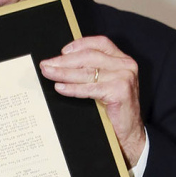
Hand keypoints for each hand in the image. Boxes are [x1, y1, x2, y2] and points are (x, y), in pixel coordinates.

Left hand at [40, 36, 145, 168]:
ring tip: (48, 73)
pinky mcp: (120, 91)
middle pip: (89, 57)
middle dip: (64, 61)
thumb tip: (63, 66)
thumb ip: (94, 72)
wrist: (129, 133)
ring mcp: (124, 77)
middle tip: (46, 65)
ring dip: (64, 73)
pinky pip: (90, 88)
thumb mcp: (106, 85)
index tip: (62, 51)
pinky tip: (60, 88)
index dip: (80, 44)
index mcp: (122, 60)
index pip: (100, 43)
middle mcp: (125, 65)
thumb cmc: (114, 110)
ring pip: (87, 72)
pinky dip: (73, 89)